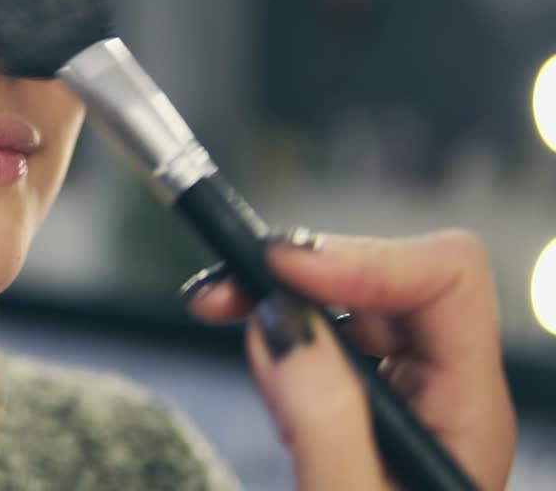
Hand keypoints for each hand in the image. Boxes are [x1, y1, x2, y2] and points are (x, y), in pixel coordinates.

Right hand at [182, 230, 515, 489]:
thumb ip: (322, 425)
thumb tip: (282, 325)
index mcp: (470, 411)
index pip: (447, 282)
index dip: (364, 260)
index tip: (279, 270)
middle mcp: (444, 386)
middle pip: (397, 273)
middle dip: (307, 267)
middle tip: (225, 288)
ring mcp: (403, 388)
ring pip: (355, 293)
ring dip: (283, 287)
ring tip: (216, 304)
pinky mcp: (361, 395)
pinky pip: (326, 327)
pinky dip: (276, 314)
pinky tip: (238, 325)